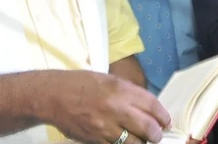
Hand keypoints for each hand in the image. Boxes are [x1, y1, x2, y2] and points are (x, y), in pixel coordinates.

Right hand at [46, 71, 170, 143]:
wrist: (52, 96)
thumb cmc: (78, 84)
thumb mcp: (106, 79)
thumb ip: (127, 92)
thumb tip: (146, 106)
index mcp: (120, 89)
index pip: (152, 105)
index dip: (163, 115)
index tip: (165, 121)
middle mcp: (116, 107)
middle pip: (149, 128)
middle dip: (156, 134)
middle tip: (156, 135)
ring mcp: (106, 126)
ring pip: (135, 143)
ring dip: (141, 142)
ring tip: (140, 140)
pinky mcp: (96, 140)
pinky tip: (123, 141)